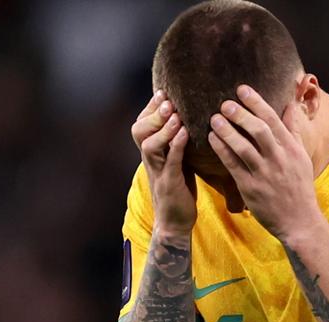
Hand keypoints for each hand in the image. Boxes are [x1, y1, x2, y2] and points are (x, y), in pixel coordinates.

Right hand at [131, 91, 196, 236]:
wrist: (175, 223)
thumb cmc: (179, 190)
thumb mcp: (177, 161)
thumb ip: (177, 142)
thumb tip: (189, 119)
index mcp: (152, 153)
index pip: (142, 124)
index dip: (150, 108)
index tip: (163, 92)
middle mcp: (150, 160)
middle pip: (139, 131)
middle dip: (153, 114)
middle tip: (168, 101)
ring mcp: (158, 172)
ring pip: (149, 145)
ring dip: (163, 129)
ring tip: (176, 115)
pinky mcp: (169, 184)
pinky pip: (169, 162)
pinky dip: (176, 146)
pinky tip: (186, 133)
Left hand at [208, 85, 323, 241]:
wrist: (299, 220)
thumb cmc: (299, 186)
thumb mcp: (301, 156)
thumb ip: (293, 130)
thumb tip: (290, 104)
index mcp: (291, 149)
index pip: (274, 120)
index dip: (256, 102)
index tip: (242, 89)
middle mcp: (279, 159)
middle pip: (259, 131)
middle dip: (241, 114)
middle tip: (225, 103)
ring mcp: (264, 175)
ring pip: (244, 148)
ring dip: (227, 131)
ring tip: (214, 119)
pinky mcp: (251, 189)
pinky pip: (234, 166)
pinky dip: (222, 151)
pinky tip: (212, 140)